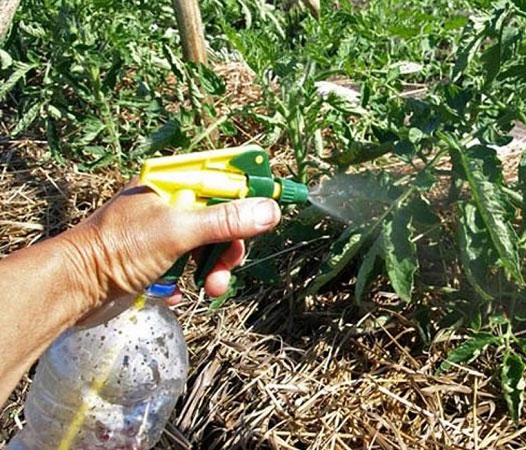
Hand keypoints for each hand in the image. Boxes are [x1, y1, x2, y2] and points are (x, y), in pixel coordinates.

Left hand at [60, 179, 280, 310]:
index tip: (273, 207)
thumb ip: (225, 221)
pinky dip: (191, 279)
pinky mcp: (154, 259)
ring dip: (215, 269)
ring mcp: (161, 232)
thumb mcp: (178, 232)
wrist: (72, 288)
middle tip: (227, 266)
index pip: (223, 177)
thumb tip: (270, 211)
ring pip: (207, 245)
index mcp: (171, 183)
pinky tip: (177, 290)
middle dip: (230, 245)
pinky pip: (189, 265)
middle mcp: (168, 204)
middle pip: (221, 216)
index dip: (250, 191)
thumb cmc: (115, 250)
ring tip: (210, 288)